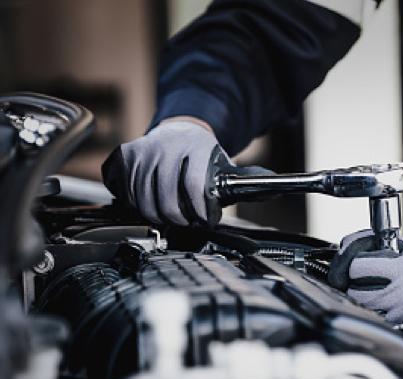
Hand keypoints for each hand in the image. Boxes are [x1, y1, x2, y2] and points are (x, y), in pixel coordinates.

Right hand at [101, 117, 271, 225]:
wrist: (181, 130)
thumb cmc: (204, 156)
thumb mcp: (226, 166)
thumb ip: (248, 180)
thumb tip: (276, 188)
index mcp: (195, 147)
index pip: (194, 187)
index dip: (199, 211)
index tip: (203, 220)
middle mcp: (166, 146)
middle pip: (166, 200)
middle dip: (178, 219)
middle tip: (186, 223)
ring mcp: (143, 150)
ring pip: (143, 200)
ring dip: (157, 215)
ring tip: (170, 216)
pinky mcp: (125, 156)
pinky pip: (126, 191)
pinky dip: (136, 204)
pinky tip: (150, 203)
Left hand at [328, 230, 402, 344]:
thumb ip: (380, 246)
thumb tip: (348, 243)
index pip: (358, 267)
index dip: (351, 266)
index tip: (354, 267)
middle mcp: (402, 292)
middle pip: (355, 292)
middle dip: (351, 286)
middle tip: (356, 283)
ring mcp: (401, 314)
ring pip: (362, 309)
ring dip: (359, 302)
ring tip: (368, 295)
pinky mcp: (400, 329)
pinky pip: (374, 321)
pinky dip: (370, 315)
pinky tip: (378, 309)